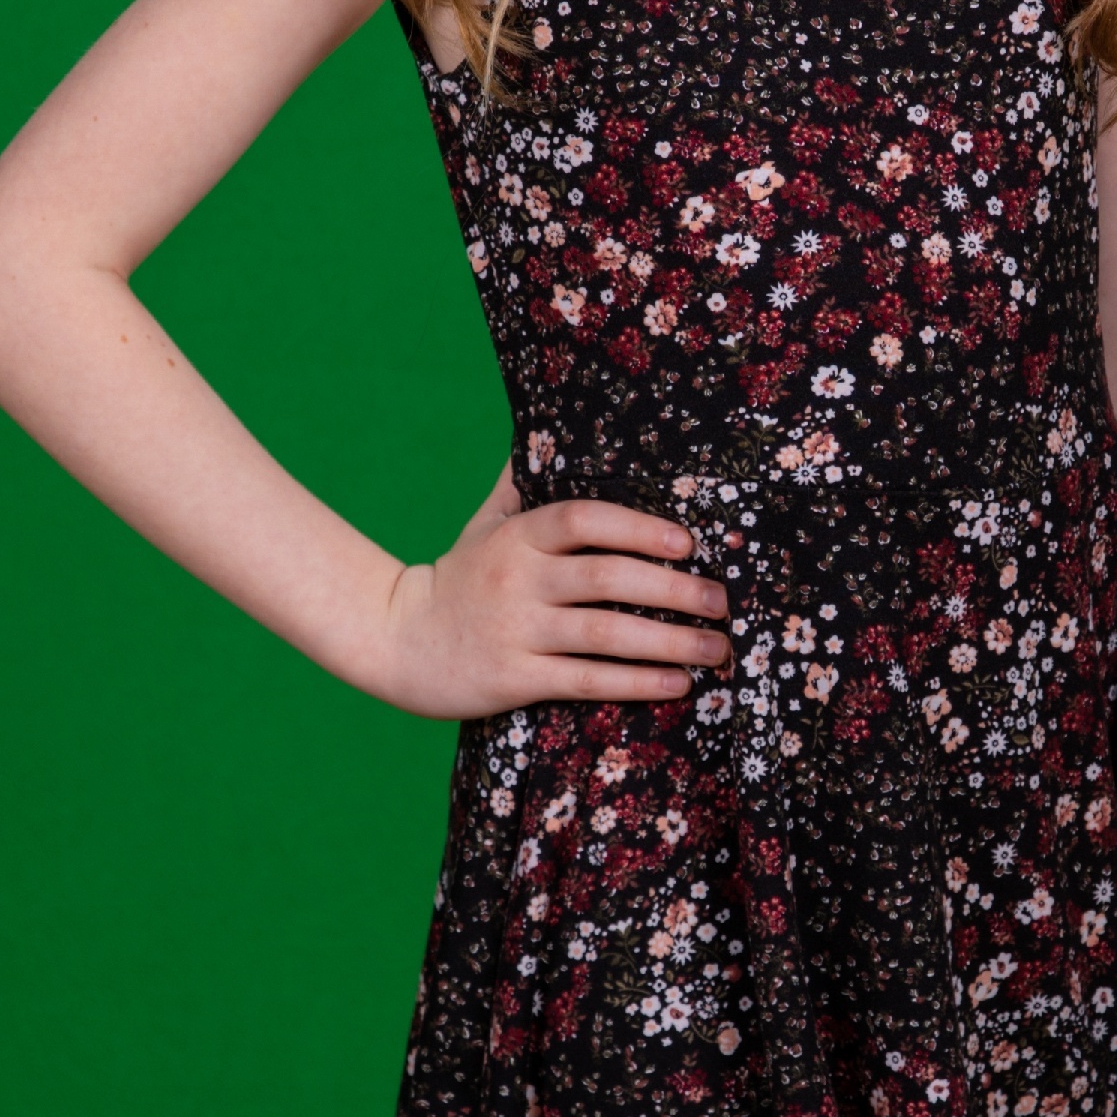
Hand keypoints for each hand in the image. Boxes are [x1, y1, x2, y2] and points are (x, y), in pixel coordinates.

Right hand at [368, 464, 732, 721]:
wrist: (395, 640)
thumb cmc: (457, 579)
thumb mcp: (484, 526)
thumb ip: (523, 486)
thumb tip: (556, 432)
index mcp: (519, 537)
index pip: (584, 519)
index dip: (639, 527)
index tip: (688, 543)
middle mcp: (518, 580)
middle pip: (607, 578)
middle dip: (674, 590)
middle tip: (722, 600)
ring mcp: (516, 631)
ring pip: (605, 634)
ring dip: (669, 642)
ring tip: (715, 647)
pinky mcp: (514, 679)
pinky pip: (586, 681)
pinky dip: (636, 682)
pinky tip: (677, 684)